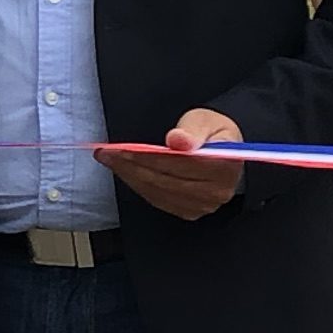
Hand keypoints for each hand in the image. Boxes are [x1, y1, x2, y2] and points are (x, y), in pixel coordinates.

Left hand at [103, 108, 246, 221]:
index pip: (180, 164)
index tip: (124, 149)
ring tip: (109, 159)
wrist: (222, 151)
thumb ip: (192, 129)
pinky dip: (137, 185)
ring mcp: (203, 206)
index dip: (149, 157)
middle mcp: (216, 192)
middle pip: (165, 180)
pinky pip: (157, 199)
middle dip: (132, 165)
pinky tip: (124, 171)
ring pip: (157, 191)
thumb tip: (179, 141)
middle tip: (107, 152)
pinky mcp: (189, 212)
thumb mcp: (205, 120)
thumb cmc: (212, 133)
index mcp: (225, 167)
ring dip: (129, 175)